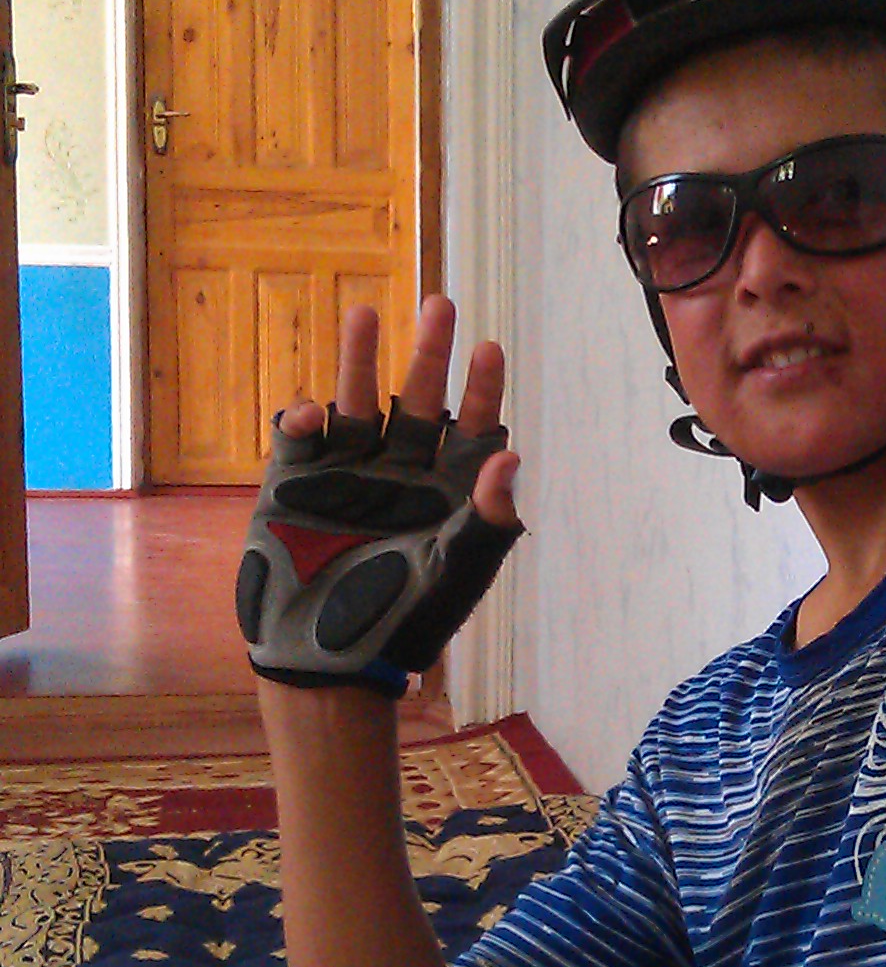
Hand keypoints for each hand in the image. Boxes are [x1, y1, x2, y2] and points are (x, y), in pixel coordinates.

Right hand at [238, 295, 525, 692]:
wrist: (327, 662)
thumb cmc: (404, 623)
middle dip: (428, 355)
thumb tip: (507, 455)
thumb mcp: (456, 574)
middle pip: (418, 402)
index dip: (482, 390)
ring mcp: (348, 475)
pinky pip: (301, 438)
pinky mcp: (298, 484)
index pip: (473, 429)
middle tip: (440, 304)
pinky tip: (313, 413)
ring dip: (360, 362)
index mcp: (447, 493)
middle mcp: (401, 474)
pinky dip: (306, 421)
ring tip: (366, 313)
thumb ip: (485, 519)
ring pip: (357, 404)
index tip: (488, 348)